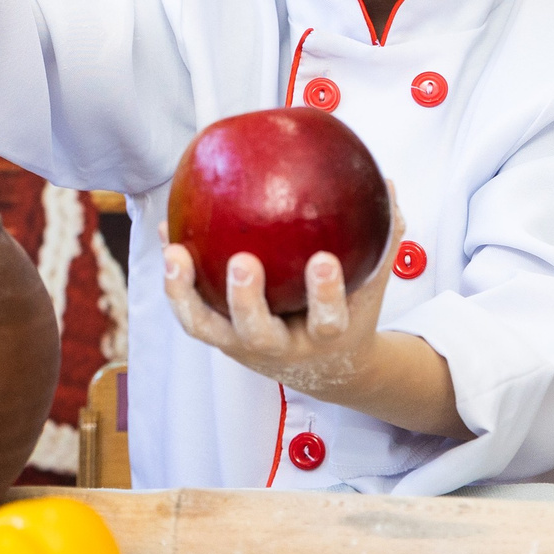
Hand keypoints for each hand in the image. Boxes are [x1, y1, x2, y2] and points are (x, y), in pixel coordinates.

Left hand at [160, 208, 399, 402]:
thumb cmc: (349, 313)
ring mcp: (243, 346)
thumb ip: (381, 239)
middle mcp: (280, 347)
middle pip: (258, 334)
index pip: (328, 320)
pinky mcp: (219, 338)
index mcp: (324, 336)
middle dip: (247, 300)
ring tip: (175, 254)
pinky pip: (191, 310)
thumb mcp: (371, 283)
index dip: (325, 294)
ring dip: (186, 294)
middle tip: (242, 261)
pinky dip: (175, 278)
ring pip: (209, 328)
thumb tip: (386, 183)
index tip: (323, 260)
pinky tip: (167, 233)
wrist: (327, 370)